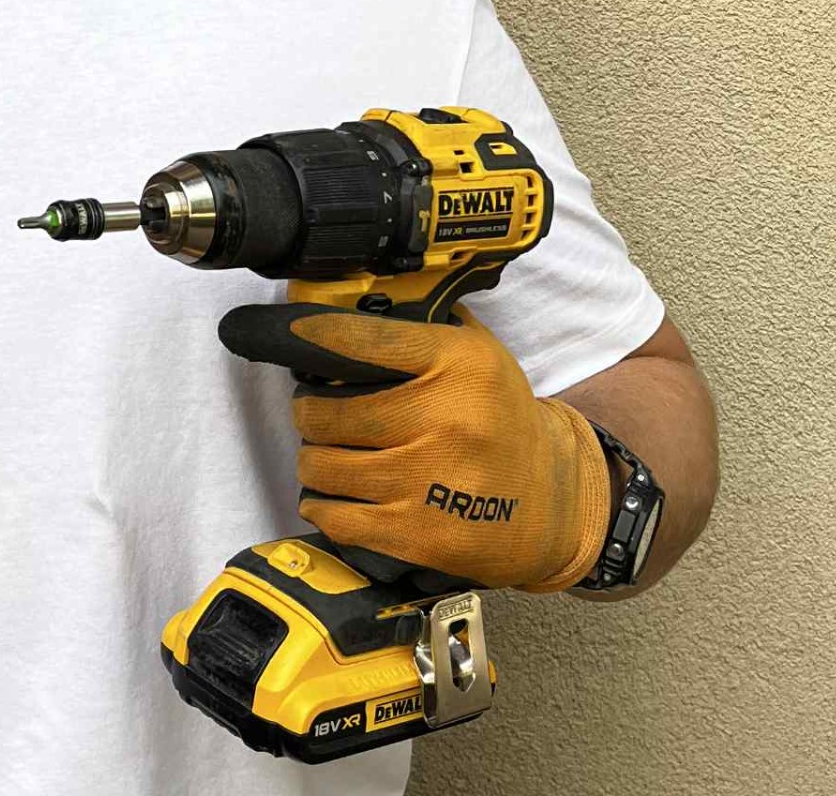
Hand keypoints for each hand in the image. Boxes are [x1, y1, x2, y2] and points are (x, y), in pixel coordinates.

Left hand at [219, 302, 609, 591]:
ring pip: (323, 465)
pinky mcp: (421, 534)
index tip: (282, 332)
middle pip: (327, 411)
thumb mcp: (476, 353)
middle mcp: (443, 418)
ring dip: (312, 460)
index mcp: (456, 362)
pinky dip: (320, 507)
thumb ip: (420, 325)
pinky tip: (326, 497)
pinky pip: (338, 518)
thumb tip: (346, 301)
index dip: (308, 334)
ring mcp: (430, 480)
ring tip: (323, 453)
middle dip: (306, 412)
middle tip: (313, 412)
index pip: (359, 340)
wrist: (553, 500)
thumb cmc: (500, 417)